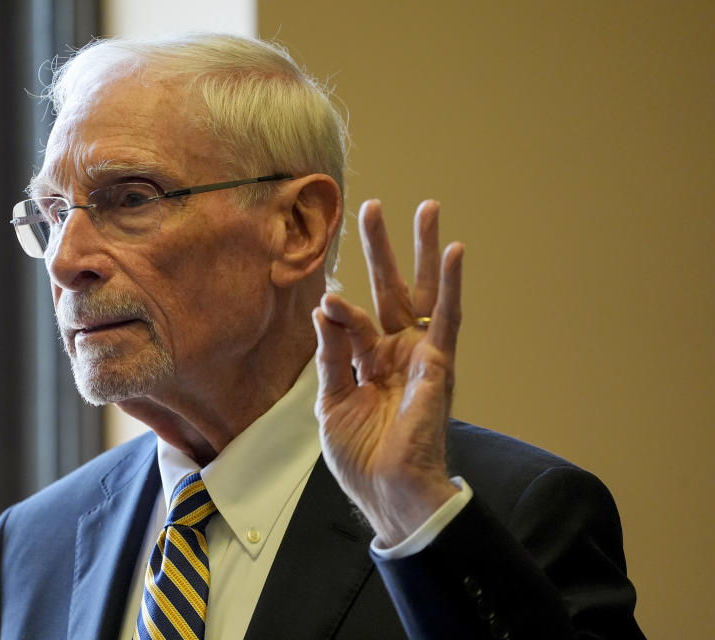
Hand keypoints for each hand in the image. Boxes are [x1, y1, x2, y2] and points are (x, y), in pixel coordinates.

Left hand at [312, 199, 464, 546]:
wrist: (386, 491)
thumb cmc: (360, 455)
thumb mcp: (331, 401)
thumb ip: (330, 354)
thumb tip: (326, 306)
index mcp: (367, 362)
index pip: (353, 318)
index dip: (338, 305)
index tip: (326, 298)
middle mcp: (395, 352)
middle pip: (389, 289)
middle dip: (382, 249)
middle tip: (373, 207)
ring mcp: (418, 355)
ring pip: (422, 292)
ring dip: (421, 251)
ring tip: (426, 208)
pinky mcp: (438, 364)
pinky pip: (447, 318)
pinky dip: (452, 284)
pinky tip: (453, 249)